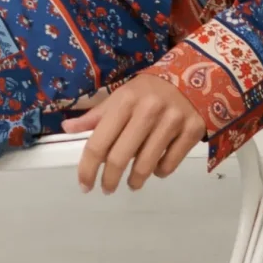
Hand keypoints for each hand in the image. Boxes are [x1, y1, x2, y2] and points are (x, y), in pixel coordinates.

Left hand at [63, 73, 206, 192]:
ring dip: (135, 180)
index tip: (84, 185)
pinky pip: (170, 164)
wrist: (194, 74)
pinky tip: (156, 168)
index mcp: (125, 101)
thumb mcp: (121, 95)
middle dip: (109, 180)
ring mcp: (172, 121)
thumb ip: (96, 115)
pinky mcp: (193, 131)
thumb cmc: (150, 89)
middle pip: (120, 158)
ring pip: (147, 165)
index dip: (87, 168)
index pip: (98, 142)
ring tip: (132, 183)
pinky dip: (160, 172)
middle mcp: (148, 110)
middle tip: (107, 189)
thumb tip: (67, 128)